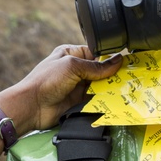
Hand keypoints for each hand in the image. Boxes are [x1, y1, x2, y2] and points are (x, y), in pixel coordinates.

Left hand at [0, 45, 123, 133]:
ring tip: (126, 88)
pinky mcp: (78, 101)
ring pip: (99, 86)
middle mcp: (75, 69)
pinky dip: (104, 100)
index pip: (96, 54)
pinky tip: (115, 100)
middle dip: (112, 75)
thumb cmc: (46, 81)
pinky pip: (95, 99)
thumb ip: (96, 66)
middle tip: (129, 77)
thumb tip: (117, 61)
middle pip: (100, 71)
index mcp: (71, 54)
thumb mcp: (73, 66)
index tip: (125, 63)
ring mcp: (77, 86)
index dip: (109, 58)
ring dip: (109, 88)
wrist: (32, 106)